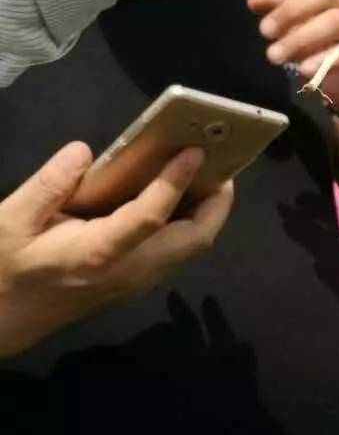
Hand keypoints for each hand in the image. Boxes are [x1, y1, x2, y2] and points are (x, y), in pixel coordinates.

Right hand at [0, 143, 232, 356]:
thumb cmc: (3, 269)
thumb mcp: (9, 221)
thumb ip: (48, 186)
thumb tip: (84, 152)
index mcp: (97, 255)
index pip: (150, 218)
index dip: (175, 182)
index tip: (194, 150)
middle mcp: (127, 272)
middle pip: (193, 240)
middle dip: (216, 201)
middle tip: (221, 160)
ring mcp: (135, 282)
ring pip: (188, 249)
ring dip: (207, 212)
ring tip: (208, 171)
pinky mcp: (133, 283)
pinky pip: (176, 251)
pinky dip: (189, 222)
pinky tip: (180, 194)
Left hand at [248, 0, 338, 118]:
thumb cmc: (328, 40)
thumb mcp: (302, 22)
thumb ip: (281, 8)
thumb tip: (253, 0)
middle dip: (291, 9)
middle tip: (264, 30)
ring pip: (336, 21)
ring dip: (300, 37)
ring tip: (273, 55)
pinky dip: (323, 59)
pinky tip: (302, 70)